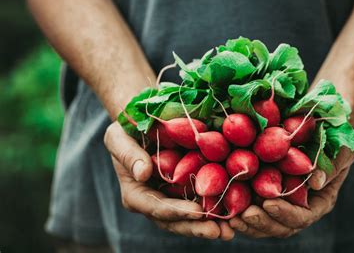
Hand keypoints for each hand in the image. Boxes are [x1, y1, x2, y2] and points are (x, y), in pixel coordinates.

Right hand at [104, 122, 234, 239]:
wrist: (143, 122)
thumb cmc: (126, 129)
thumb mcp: (118, 137)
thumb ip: (128, 155)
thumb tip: (142, 173)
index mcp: (136, 193)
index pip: (155, 207)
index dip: (176, 212)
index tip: (198, 212)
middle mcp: (154, 202)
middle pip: (175, 221)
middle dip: (197, 227)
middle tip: (219, 231)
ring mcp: (172, 198)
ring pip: (190, 218)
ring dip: (210, 225)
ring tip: (231, 231)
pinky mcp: (187, 190)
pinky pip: (202, 202)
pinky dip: (217, 209)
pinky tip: (235, 213)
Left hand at [229, 148, 353, 237]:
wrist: (320, 127)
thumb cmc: (335, 137)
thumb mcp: (341, 148)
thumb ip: (331, 165)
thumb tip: (316, 183)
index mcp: (319, 201)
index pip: (302, 216)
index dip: (286, 213)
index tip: (269, 203)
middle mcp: (300, 207)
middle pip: (280, 226)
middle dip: (262, 222)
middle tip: (245, 215)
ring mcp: (282, 203)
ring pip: (264, 222)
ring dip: (248, 222)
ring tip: (231, 217)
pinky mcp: (264, 193)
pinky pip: (252, 207)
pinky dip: (239, 208)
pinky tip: (224, 205)